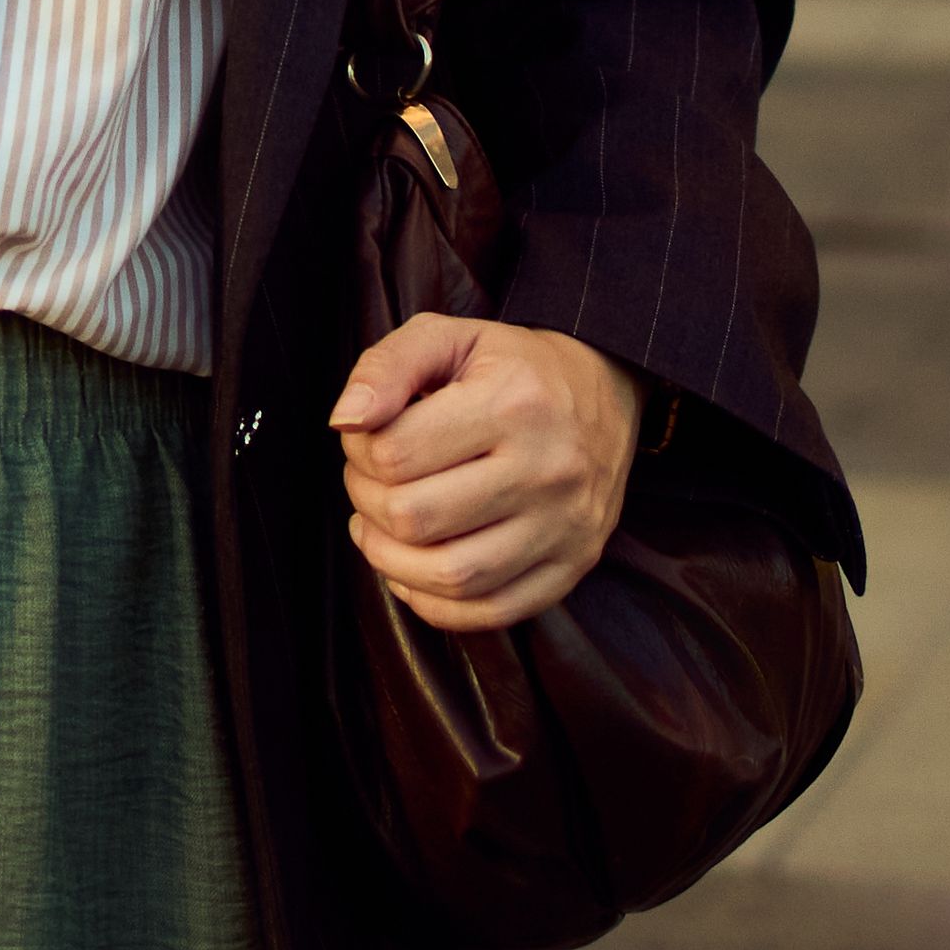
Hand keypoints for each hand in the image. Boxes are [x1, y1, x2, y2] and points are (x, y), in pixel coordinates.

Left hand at [332, 316, 638, 635]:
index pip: (396, 454)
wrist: (605, 390)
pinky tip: (413, 570)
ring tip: (378, 530)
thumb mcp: (449, 337)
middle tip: (366, 484)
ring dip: (390, 561)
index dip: (357, 452)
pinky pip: (492, 612)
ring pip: (452, 577)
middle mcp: (548, 469)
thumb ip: (386, 366)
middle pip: (417, 519)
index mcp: (514, 403)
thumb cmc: (513, 367)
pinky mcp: (573, 565)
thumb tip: (344, 420)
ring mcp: (565, 525)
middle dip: (367, 504)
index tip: (364, 441)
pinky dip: (436, 604)